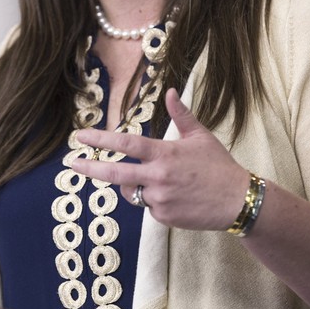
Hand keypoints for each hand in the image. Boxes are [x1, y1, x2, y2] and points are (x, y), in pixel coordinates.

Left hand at [70, 88, 249, 230]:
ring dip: (136, 185)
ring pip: (133, 192)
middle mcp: (158, 176)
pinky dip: (155, 201)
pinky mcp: (163, 217)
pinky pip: (148, 208)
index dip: (100, 140)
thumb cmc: (218, 166)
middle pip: (115, 174)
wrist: (237, 201)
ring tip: (162, 181)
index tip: (80, 137)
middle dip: (90, 168)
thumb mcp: (200, 136)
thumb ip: (181, 114)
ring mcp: (159, 199)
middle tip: (72, 164)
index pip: (125, 145)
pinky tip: (176, 197)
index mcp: (164, 153)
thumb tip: (170, 91)